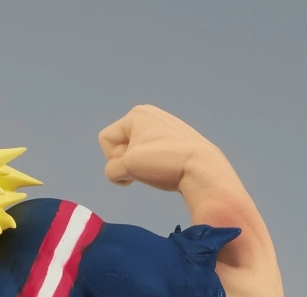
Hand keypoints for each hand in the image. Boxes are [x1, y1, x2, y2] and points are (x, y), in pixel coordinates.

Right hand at [98, 104, 222, 191]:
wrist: (200, 168)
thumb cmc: (163, 163)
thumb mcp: (127, 167)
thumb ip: (112, 169)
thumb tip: (122, 172)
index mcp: (136, 114)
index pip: (106, 139)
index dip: (113, 157)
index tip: (131, 165)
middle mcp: (148, 114)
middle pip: (119, 144)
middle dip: (125, 160)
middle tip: (146, 167)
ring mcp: (162, 126)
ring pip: (134, 151)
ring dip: (138, 166)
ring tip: (157, 169)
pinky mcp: (173, 139)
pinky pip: (150, 154)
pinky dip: (152, 165)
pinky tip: (166, 169)